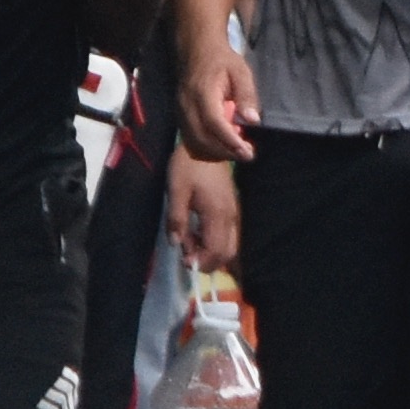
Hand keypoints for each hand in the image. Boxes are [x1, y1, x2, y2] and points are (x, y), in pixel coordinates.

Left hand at [168, 149, 240, 271]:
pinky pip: (230, 236)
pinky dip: (217, 243)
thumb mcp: (176, 191)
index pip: (216, 250)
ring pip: (231, 246)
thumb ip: (176, 219)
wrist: (206, 146)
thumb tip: (175, 244)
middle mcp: (230, 217)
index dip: (201, 262)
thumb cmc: (188, 167)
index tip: (183, 261)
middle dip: (208, 261)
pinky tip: (199, 234)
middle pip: (227, 253)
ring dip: (211, 252)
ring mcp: (234, 213)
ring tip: (190, 242)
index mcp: (217, 213)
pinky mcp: (233, 209)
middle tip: (186, 254)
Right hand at [176, 48, 259, 162]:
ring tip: (238, 151)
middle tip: (247, 155)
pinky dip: (207, 149)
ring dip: (216, 153)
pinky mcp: (180, 119)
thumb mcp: (240, 71)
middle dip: (225, 152)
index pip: (214, 122)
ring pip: (194, 143)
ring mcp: (181, 114)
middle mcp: (187, 106)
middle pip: (202, 138)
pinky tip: (223, 147)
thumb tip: (252, 120)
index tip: (247, 151)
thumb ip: (246, 94)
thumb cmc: (222, 61)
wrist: (197, 52)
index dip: (230, 140)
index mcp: (203, 92)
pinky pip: (191, 141)